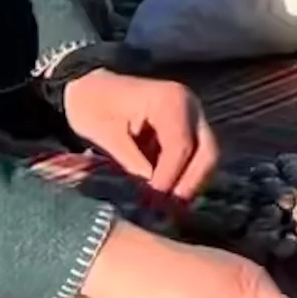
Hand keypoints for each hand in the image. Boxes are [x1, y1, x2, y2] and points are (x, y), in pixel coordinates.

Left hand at [63, 70, 217, 204]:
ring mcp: (192, 116)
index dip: (169, 179)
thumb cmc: (92, 106)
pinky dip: (184, 176)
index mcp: (170, 101)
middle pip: (207, 152)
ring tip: (167, 208)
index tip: (152, 204)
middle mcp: (190, 106)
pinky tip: (166, 195)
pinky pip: (196, 156)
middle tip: (168, 210)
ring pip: (206, 156)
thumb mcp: (106, 135)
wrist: (89, 87)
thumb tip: (151, 193)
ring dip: (190, 183)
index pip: (181, 147)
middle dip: (190, 184)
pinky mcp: (187, 128)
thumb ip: (132, 162)